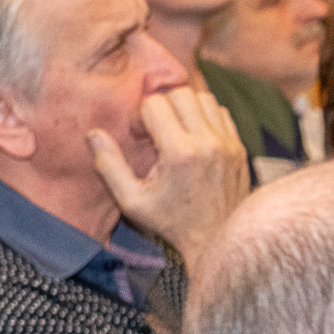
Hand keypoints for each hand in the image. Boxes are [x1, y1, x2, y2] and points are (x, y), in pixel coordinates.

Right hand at [89, 87, 248, 270]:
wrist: (219, 240)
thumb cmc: (173, 223)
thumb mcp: (132, 201)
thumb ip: (109, 166)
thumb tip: (93, 134)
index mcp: (180, 152)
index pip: (155, 104)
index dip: (140, 116)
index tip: (141, 137)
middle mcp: (208, 142)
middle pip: (180, 93)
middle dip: (162, 106)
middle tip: (156, 131)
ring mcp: (228, 144)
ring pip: (203, 98)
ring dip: (184, 108)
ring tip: (175, 131)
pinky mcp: (239, 148)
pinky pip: (221, 113)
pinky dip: (205, 117)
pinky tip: (194, 138)